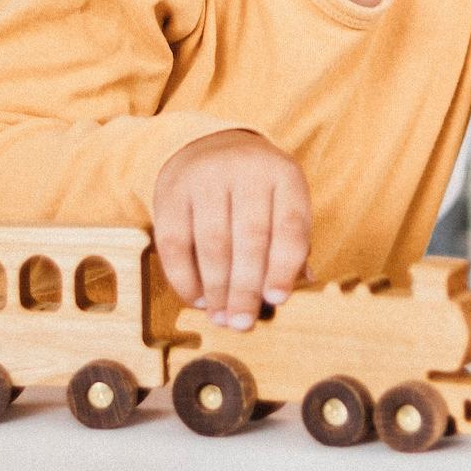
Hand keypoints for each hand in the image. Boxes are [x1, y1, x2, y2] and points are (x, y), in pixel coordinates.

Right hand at [152, 129, 311, 329]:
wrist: (209, 146)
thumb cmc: (256, 190)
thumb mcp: (283, 202)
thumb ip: (293, 243)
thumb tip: (299, 284)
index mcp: (284, 174)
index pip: (289, 225)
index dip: (284, 266)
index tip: (277, 300)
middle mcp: (246, 169)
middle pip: (249, 238)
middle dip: (246, 288)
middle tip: (243, 324)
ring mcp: (205, 178)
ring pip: (212, 243)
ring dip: (216, 288)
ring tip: (221, 317)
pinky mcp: (171, 192)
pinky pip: (175, 242)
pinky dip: (185, 277)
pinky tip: (197, 298)